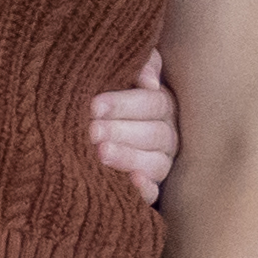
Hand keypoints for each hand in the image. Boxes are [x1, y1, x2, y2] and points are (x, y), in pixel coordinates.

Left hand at [89, 49, 179, 205]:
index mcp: (162, 106)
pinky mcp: (149, 188)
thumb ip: (138, 65)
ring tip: (100, 153)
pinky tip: (130, 182)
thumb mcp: (120, 74)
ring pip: (156, 163)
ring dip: (129, 158)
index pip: (152, 103)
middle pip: (154, 133)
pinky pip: (154, 192)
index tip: (94, 106)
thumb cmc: (104, 96)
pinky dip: (145, 190)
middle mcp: (167, 135)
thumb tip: (149, 82)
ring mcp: (160, 163)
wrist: (89, 125)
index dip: (124, 104)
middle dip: (121, 131)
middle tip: (92, 131)